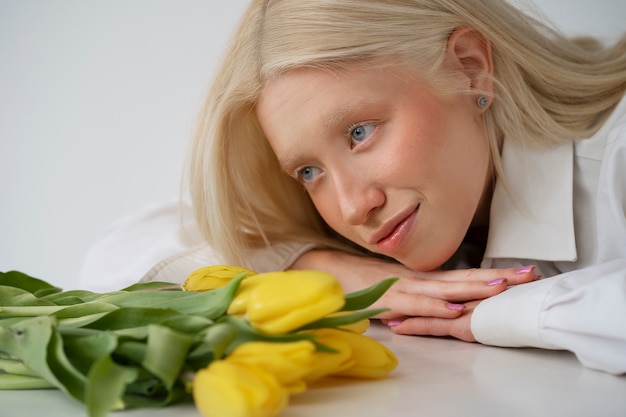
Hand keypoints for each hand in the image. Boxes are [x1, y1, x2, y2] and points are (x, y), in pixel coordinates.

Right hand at [290, 249, 537, 336]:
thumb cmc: (367, 283)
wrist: (331, 273)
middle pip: (465, 279)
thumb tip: (450, 301)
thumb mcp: (401, 288)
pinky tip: (454, 309)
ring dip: (474, 289)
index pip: (466, 276)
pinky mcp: (389, 300)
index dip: (495, 275)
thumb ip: (423, 294)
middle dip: (498, 278)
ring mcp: (405, 289)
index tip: (525, 273)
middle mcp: (420, 281)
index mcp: (426, 280)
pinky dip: (436, 308)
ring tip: (501, 287)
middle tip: (530, 275)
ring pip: (445, 290)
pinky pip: (416, 306)